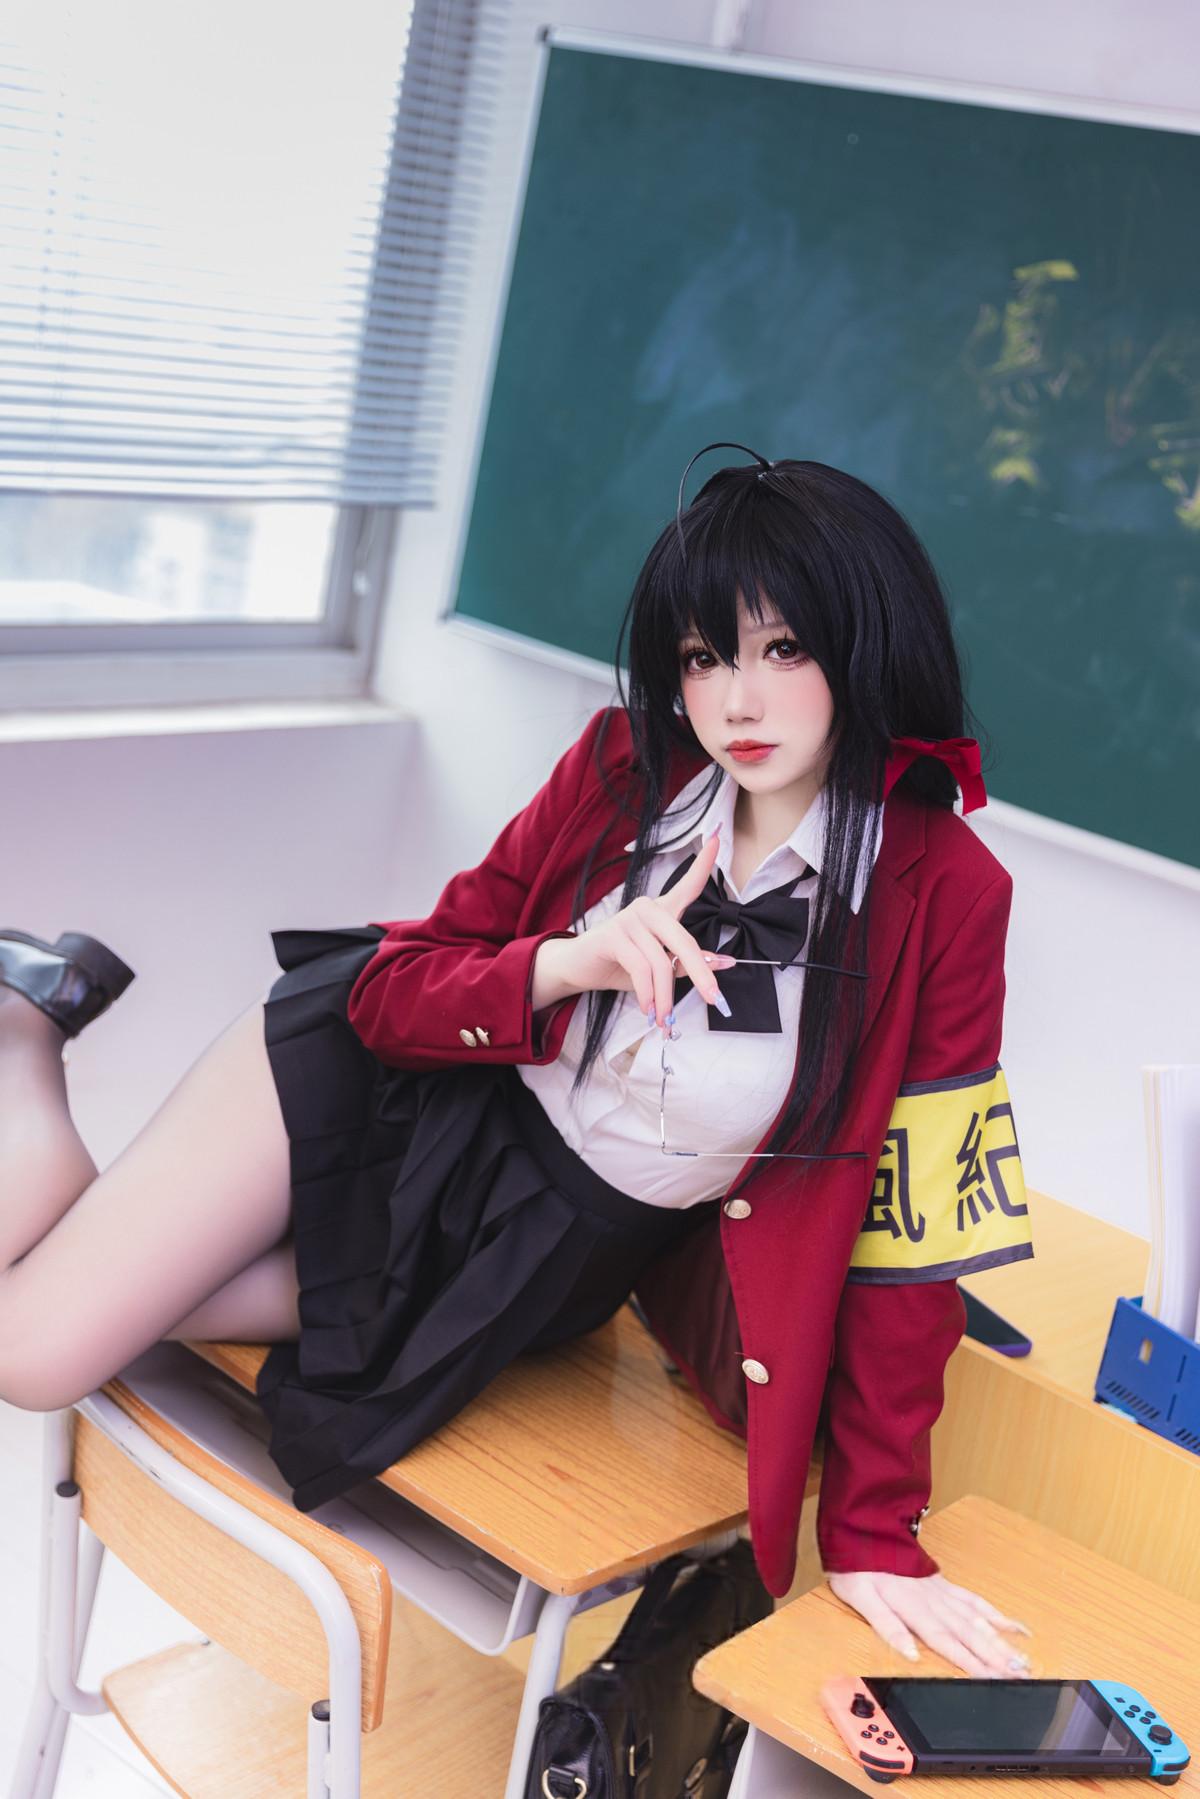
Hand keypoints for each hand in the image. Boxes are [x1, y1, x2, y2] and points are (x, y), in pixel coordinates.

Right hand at [553, 824, 735, 1028]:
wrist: (578, 969)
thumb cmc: (621, 965)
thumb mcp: (660, 966)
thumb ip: (689, 962)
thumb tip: (724, 963)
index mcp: (662, 910)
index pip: (687, 885)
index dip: (704, 863)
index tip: (717, 837)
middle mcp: (648, 908)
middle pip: (684, 941)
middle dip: (701, 975)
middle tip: (715, 1000)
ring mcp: (629, 918)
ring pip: (661, 963)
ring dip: (665, 997)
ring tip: (663, 1018)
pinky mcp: (613, 935)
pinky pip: (641, 969)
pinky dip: (647, 994)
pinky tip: (646, 1007)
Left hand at [825, 1570, 1033, 1677]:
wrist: (865, 1530)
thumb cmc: (859, 1568)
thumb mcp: (861, 1598)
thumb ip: (887, 1626)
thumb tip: (910, 1655)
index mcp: (914, 1609)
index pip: (947, 1642)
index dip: (971, 1663)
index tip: (995, 1679)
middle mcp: (934, 1602)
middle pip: (970, 1634)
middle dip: (997, 1657)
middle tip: (1023, 1674)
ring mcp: (943, 1593)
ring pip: (978, 1620)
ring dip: (1002, 1641)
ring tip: (1025, 1658)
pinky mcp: (945, 1585)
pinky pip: (975, 1601)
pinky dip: (997, 1614)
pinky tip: (1015, 1626)